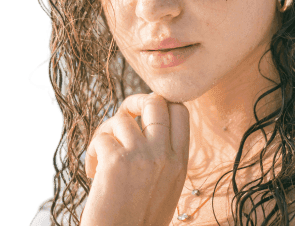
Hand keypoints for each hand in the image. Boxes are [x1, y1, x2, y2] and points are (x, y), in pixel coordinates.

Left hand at [80, 93, 189, 225]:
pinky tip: (93, 170)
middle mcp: (165, 155)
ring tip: (101, 156)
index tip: (145, 112)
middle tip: (124, 116)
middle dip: (135, 101)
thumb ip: (163, 154)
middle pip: (155, 101)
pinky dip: (92, 151)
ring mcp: (142, 156)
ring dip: (106, 132)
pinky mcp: (116, 162)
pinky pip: (101, 138)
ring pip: (121, 118)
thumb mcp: (165, 186)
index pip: (181, 110)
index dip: (162, 103)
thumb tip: (145, 122)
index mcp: (180, 161)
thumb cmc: (138, 218)